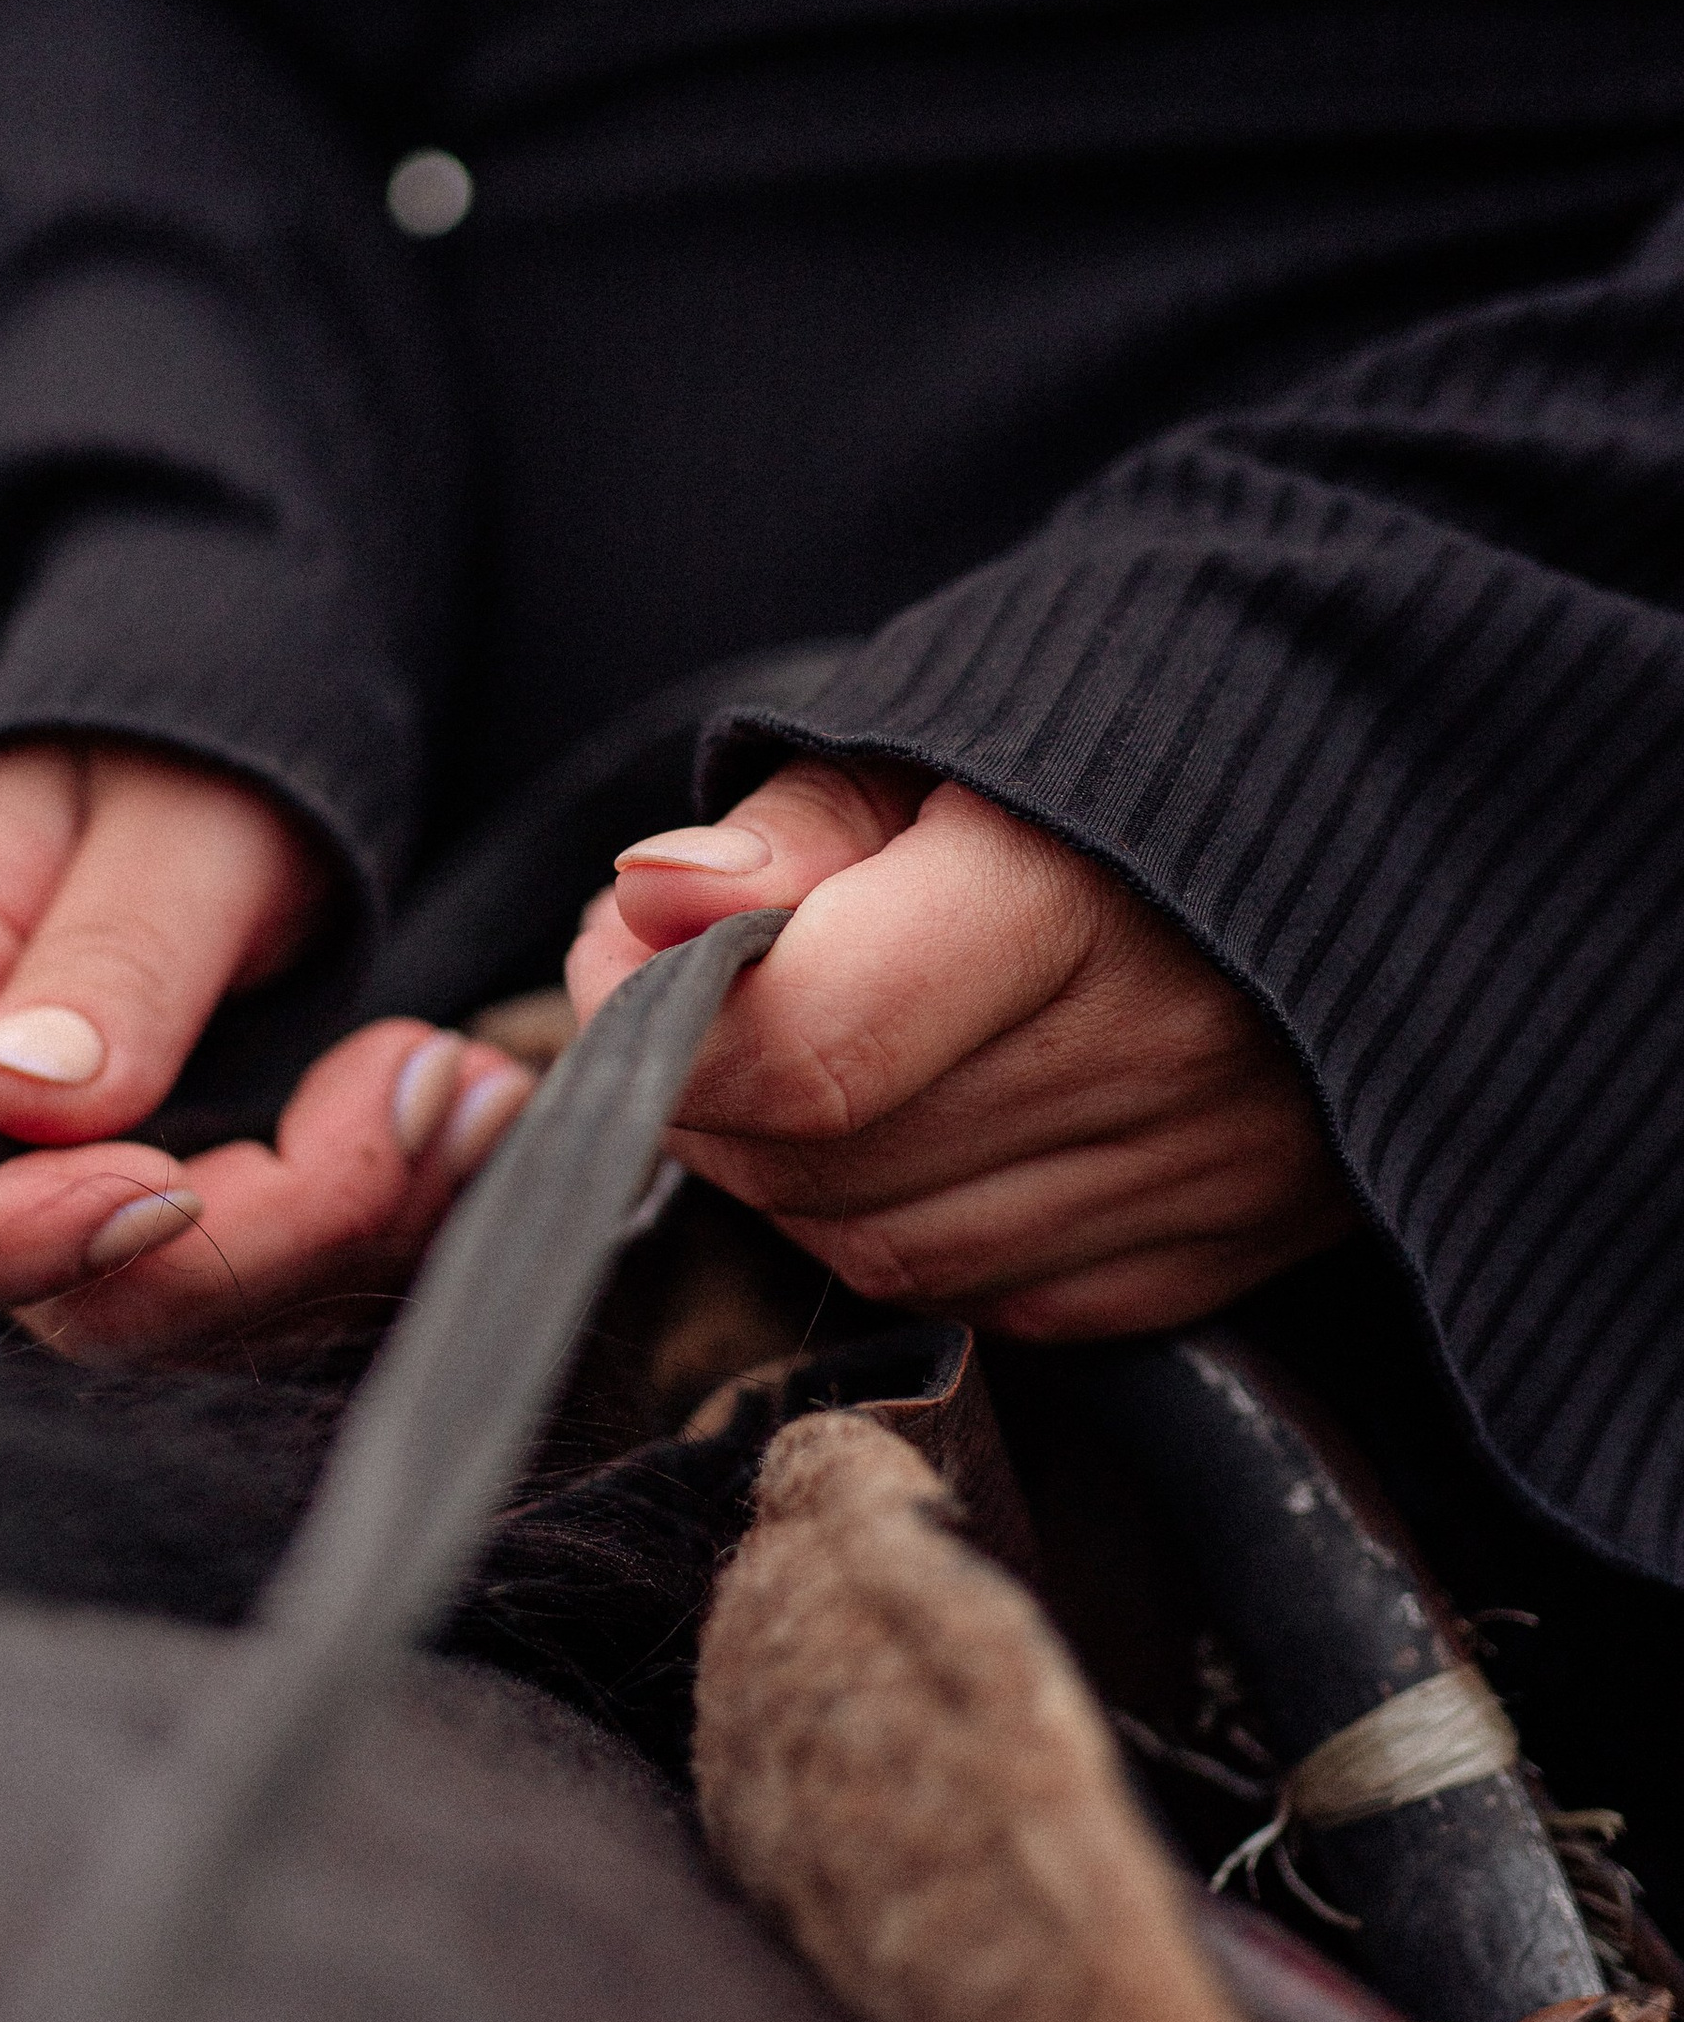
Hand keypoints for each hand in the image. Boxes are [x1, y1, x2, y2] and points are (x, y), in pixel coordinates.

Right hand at [0, 743, 527, 1347]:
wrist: (209, 754)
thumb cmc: (161, 752)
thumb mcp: (162, 820)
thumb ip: (103, 961)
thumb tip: (21, 1094)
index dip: (18, 1242)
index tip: (173, 1185)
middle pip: (70, 1298)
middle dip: (271, 1225)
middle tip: (414, 1075)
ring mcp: (70, 1205)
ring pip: (199, 1315)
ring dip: (360, 1219)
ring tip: (464, 1078)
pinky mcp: (178, 1230)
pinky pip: (277, 1289)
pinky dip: (387, 1217)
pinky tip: (462, 1113)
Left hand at [569, 758, 1352, 1335]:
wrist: (1403, 762)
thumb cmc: (1137, 720)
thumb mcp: (950, 724)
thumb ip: (791, 833)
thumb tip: (644, 906)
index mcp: (1078, 895)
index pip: (809, 1047)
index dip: (666, 1023)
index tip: (617, 953)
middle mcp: (1164, 1052)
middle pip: (832, 1166)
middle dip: (712, 1097)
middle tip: (684, 998)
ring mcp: (1216, 1168)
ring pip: (902, 1253)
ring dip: (800, 1177)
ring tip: (800, 1054)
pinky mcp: (1240, 1243)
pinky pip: (1008, 1301)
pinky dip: (922, 1230)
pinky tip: (919, 1126)